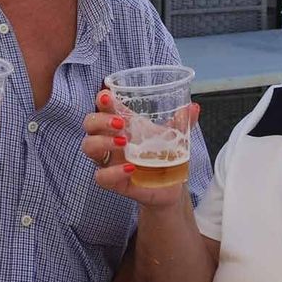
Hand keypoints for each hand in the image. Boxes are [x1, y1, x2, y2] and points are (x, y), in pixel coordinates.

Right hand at [81, 92, 198, 207]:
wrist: (171, 186)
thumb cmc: (166, 156)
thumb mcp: (176, 136)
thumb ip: (184, 122)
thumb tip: (193, 107)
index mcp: (122, 124)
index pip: (104, 107)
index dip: (101, 99)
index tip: (108, 95)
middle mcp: (110, 140)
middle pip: (89, 124)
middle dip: (99, 120)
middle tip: (120, 123)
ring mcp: (110, 161)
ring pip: (88, 147)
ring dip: (102, 142)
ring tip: (123, 142)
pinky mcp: (113, 181)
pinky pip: (101, 176)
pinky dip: (113, 172)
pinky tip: (129, 169)